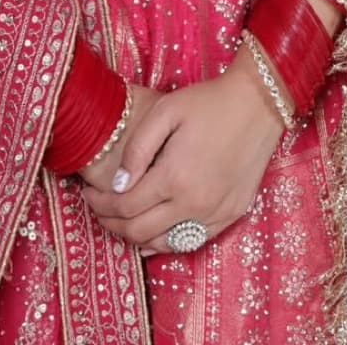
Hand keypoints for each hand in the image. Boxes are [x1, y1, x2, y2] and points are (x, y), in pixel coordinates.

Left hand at [80, 53, 285, 255]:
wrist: (258, 105)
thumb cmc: (208, 102)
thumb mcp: (165, 112)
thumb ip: (137, 149)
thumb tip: (118, 184)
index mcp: (174, 177)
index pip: (125, 206)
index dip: (100, 204)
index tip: (87, 193)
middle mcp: (193, 204)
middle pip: (139, 231)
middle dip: (111, 223)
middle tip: (97, 208)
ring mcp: (214, 214)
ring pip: (164, 244)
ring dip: (136, 237)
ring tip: (120, 220)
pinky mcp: (231, 215)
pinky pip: (191, 242)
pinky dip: (167, 242)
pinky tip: (154, 233)